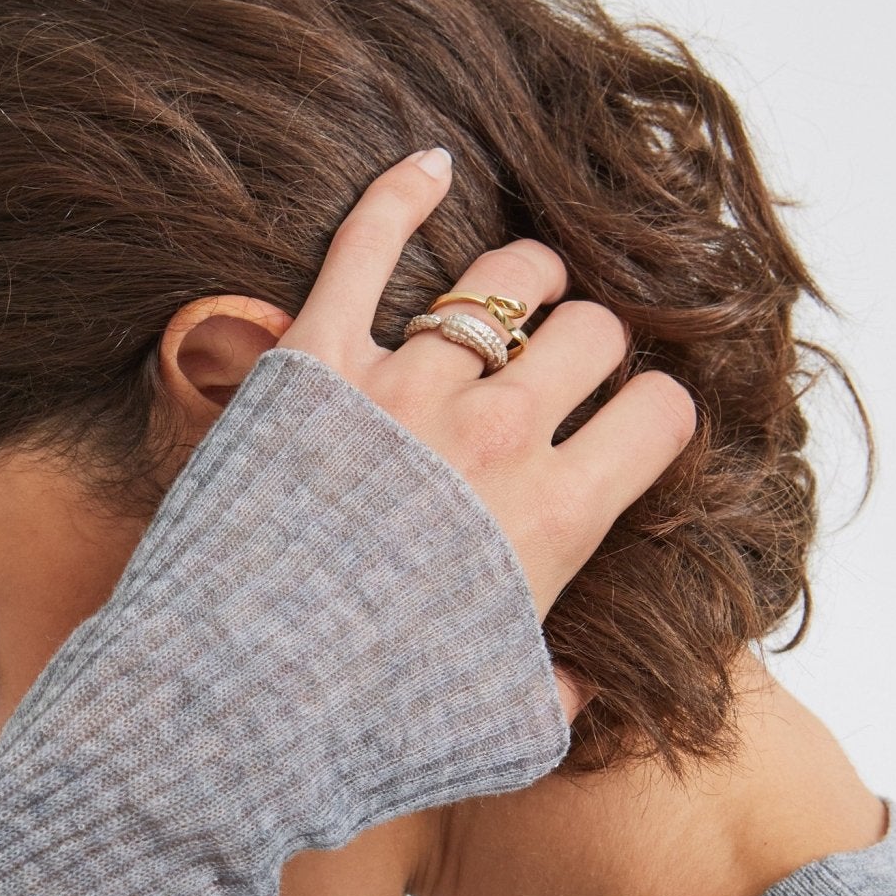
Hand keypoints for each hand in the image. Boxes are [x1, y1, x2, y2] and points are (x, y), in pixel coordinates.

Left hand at [278, 150, 698, 724]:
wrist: (235, 708)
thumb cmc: (368, 730)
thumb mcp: (497, 731)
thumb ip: (557, 692)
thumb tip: (581, 682)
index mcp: (557, 517)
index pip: (660, 414)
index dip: (652, 418)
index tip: (628, 431)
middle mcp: (494, 436)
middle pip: (590, 333)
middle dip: (590, 347)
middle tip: (560, 374)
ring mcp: (402, 390)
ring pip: (502, 282)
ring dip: (521, 286)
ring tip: (514, 302)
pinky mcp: (311, 363)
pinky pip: (366, 246)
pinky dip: (400, 194)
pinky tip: (429, 164)